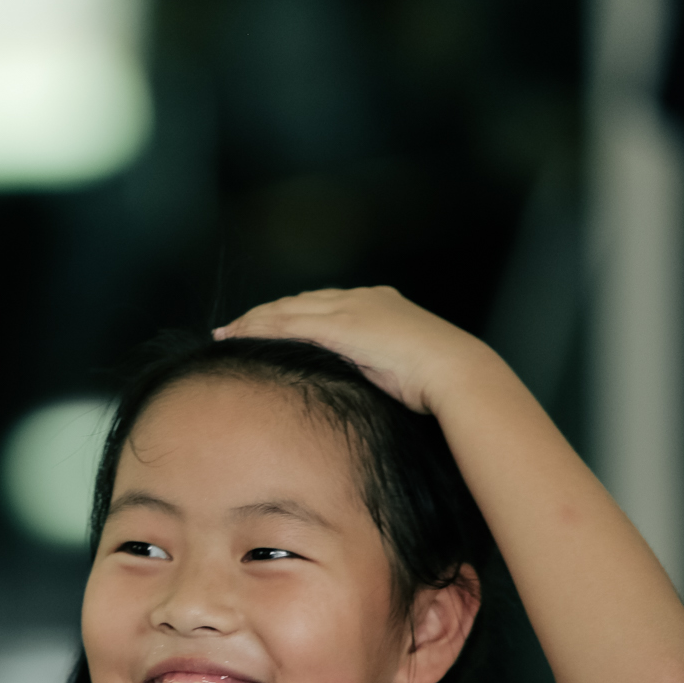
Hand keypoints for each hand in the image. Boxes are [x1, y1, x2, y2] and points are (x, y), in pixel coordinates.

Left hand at [213, 286, 489, 414]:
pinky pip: (287, 322)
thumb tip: (356, 384)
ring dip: (253, 320)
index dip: (292, 314)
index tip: (269, 325)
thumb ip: (374, 366)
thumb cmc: (436, 382)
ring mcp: (350, 308)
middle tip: (235, 328)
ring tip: (227, 333)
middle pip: (299, 301)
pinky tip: (238, 336)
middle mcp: (360, 299)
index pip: (323, 305)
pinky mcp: (339, 325)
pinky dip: (258, 328)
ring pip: (287, 308)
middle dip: (265, 313)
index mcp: (379, 304)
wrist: (455, 373)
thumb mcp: (400, 368)